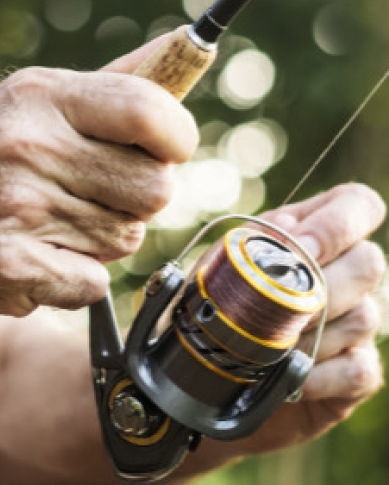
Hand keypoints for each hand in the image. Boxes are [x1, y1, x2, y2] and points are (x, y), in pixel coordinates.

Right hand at [0, 60, 198, 322]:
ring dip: (99, 240)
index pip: (152, 112)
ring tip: (46, 222)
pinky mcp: (9, 266)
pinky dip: (70, 279)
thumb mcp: (28, 101)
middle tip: (88, 194)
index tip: (161, 151)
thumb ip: (111, 83)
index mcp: (38, 95)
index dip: (176, 140)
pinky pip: (93, 283)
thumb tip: (186, 45)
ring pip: (127, 239)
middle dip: (135, 200)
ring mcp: (16, 206)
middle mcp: (27, 144)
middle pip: (156, 188)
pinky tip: (31, 257)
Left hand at [200, 183, 385, 465]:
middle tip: (280, 302)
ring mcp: (358, 321)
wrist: (209, 363)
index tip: (302, 247)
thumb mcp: (224, 260)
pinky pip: (359, 369)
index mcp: (313, 231)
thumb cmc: (217, 299)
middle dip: (324, 284)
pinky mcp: (357, 370)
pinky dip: (321, 374)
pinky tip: (291, 374)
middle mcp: (347, 271)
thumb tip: (293, 239)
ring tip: (272, 342)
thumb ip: (255, 240)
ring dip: (313, 332)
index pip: (359, 204)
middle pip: (370, 262)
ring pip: (365, 316)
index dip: (339, 223)